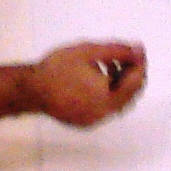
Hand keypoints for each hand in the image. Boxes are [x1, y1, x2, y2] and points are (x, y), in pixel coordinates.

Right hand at [26, 41, 146, 126]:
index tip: (138, 49)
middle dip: (132, 74)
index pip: (134, 82)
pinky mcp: (84, 121)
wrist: (30, 89)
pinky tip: (98, 77)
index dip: (139, 64)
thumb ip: (117, 51)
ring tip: (111, 63)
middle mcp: (103, 113)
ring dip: (120, 83)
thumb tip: (137, 50)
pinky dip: (108, 92)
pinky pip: (105, 106)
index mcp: (107, 98)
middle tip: (129, 55)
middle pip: (129, 95)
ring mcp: (93, 120)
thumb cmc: (57, 68)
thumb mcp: (89, 51)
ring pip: (117, 102)